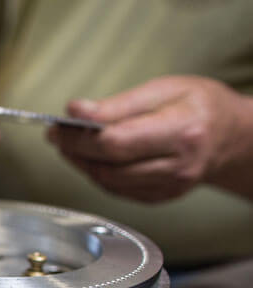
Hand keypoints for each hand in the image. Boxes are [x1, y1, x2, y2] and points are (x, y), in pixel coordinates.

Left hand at [47, 76, 252, 202]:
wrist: (229, 135)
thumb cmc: (198, 106)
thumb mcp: (163, 89)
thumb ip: (117, 105)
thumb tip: (76, 112)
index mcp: (181, 133)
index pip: (116, 142)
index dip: (80, 135)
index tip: (59, 123)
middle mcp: (178, 166)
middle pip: (108, 165)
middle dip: (74, 149)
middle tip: (56, 133)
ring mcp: (169, 187)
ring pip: (108, 181)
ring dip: (81, 163)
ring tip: (68, 144)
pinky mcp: (159, 198)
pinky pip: (116, 190)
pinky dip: (97, 174)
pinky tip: (89, 158)